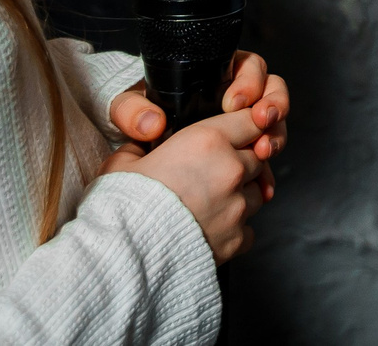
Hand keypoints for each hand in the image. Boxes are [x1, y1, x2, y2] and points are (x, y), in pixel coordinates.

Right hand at [104, 107, 271, 261]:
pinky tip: (212, 232)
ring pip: (257, 193)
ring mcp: (237, 206)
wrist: (124, 255)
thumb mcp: (121, 163)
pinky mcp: (236, 238)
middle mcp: (230, 170)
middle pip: (256, 158)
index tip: (238, 134)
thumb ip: (140, 146)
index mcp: (208, 141)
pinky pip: (248, 229)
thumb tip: (143, 144)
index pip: (249, 121)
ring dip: (240, 197)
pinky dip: (236, 230)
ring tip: (211, 206)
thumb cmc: (122, 206)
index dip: (245, 127)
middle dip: (241, 163)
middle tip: (214, 175)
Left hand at [108, 50, 290, 165]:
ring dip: (275, 137)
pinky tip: (262, 187)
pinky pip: (264, 163)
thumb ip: (133, 111)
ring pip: (274, 126)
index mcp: (216, 76)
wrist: (134, 160)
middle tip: (264, 120)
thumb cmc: (134, 121)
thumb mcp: (126, 109)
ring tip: (265, 152)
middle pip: (272, 92)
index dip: (249, 82)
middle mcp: (235, 99)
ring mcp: (243, 129)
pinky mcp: (243, 158)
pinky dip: (266, 175)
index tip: (234, 103)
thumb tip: (152, 123)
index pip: (248, 67)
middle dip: (275, 105)